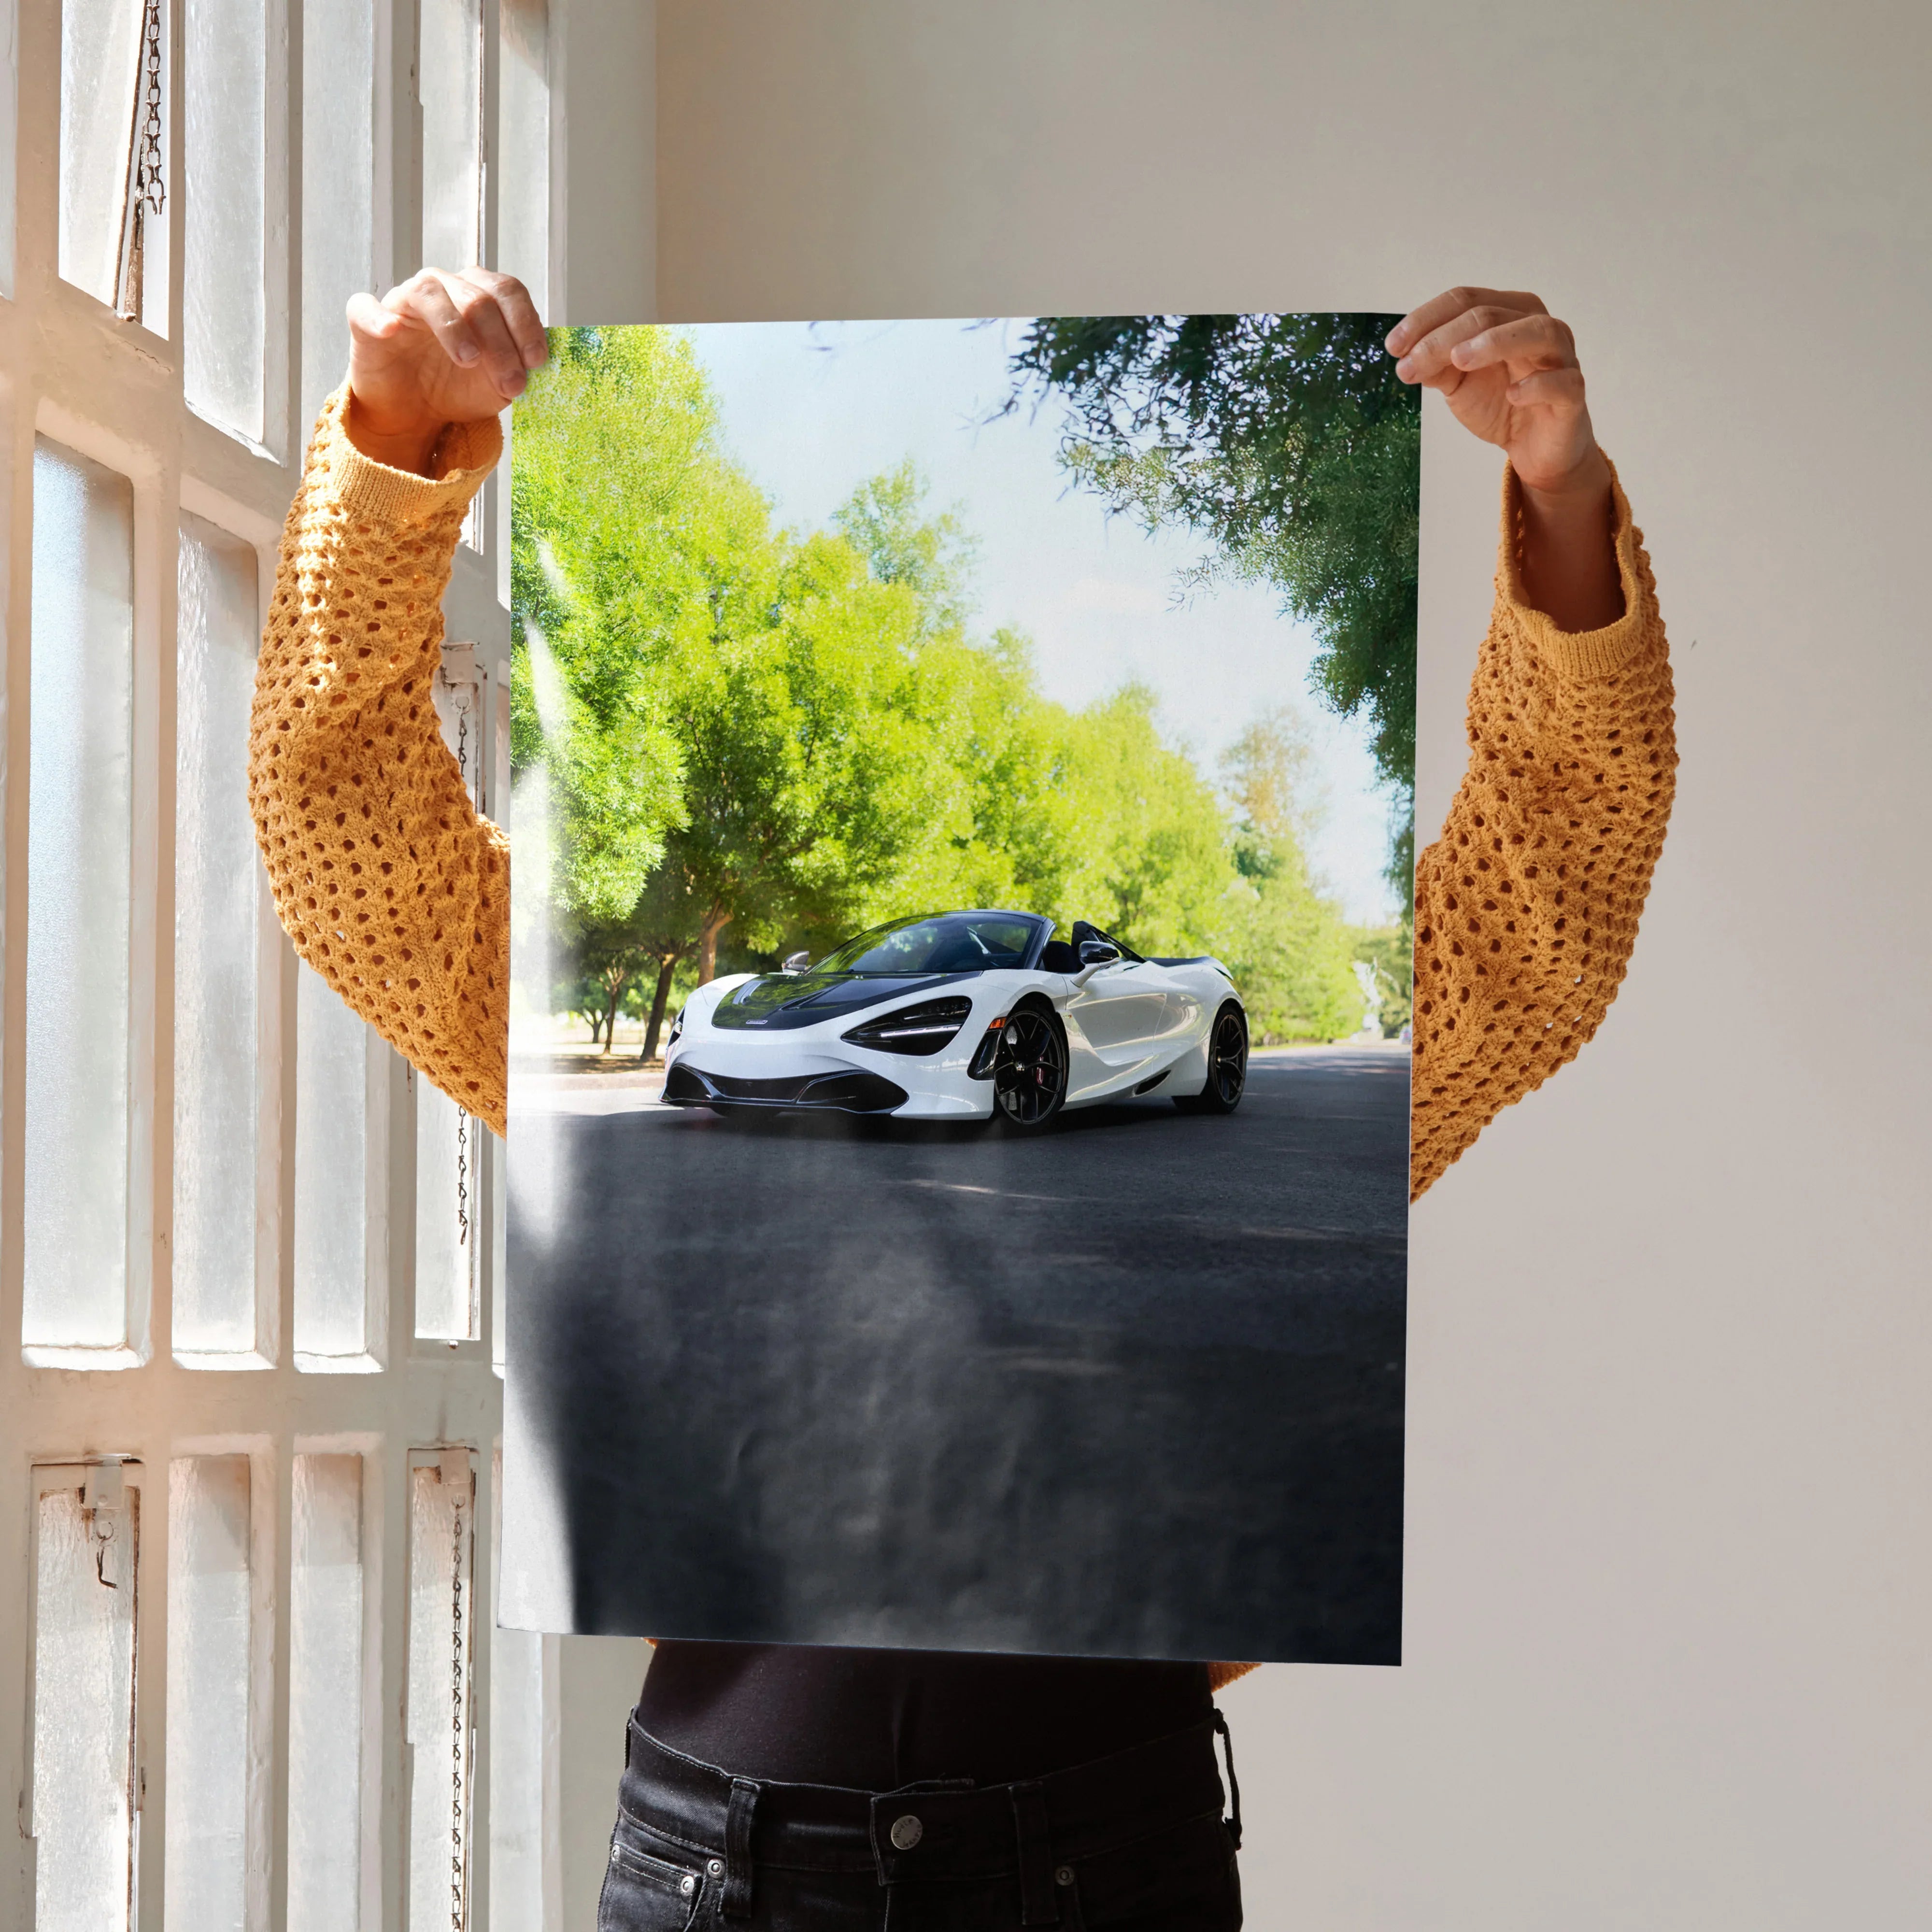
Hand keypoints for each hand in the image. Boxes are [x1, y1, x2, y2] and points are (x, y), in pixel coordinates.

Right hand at [344, 268, 547, 474]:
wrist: (414, 413)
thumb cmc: (457, 388)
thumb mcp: (497, 384)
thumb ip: (517, 368)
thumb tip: (534, 363)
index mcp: (479, 294)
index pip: (507, 291)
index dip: (525, 323)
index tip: (536, 361)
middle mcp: (443, 288)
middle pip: (477, 297)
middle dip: (500, 343)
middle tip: (511, 383)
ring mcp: (404, 300)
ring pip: (429, 293)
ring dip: (454, 327)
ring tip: (469, 360)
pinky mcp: (367, 320)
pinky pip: (366, 307)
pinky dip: (378, 317)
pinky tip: (391, 331)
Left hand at [1388, 288, 1621, 628]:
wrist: (1534, 448)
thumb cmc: (1500, 403)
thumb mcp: (1458, 383)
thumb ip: (1436, 365)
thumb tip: (1406, 355)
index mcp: (1509, 314)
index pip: (1466, 300)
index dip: (1426, 319)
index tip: (1393, 347)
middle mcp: (1538, 326)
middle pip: (1491, 314)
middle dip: (1444, 337)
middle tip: (1410, 363)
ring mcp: (1561, 358)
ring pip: (1537, 332)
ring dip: (1495, 342)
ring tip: (1458, 360)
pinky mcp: (1573, 394)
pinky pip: (1562, 382)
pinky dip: (1537, 385)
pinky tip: (1512, 394)